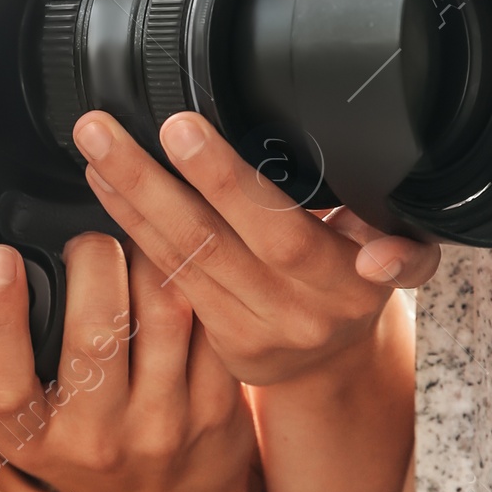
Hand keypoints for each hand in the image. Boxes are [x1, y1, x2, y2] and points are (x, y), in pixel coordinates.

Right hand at [0, 231, 257, 491]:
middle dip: (93, 260)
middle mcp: (95, 440)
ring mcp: (162, 427)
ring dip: (148, 260)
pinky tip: (181, 270)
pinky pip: (209, 326)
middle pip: (97, 331)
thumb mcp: (9, 432)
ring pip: (164, 314)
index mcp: (30, 439)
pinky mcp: (218, 410)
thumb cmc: (77, 456)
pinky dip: (195, 286)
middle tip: (88, 239)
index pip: (2, 383)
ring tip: (135, 242)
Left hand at [69, 109, 439, 388]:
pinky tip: (105, 189)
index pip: (281, 229)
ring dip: (130, 200)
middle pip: (214, 244)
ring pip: (181, 261)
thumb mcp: (396, 246)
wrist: (338, 361)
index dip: (229, 184)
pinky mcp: (221, 348)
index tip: (182, 130)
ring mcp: (257, 335)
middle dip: (154, 182)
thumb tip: (381, 250)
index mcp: (349, 283)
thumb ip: (396, 235)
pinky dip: (134, 231)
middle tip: (107, 130)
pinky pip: (169, 284)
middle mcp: (299, 315)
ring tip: (95, 147)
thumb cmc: (358, 275)